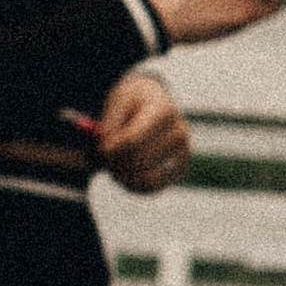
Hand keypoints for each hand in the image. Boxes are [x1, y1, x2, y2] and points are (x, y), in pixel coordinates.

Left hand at [93, 67, 191, 193]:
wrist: (152, 98)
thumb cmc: (130, 102)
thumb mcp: (115, 104)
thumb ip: (109, 127)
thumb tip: (106, 152)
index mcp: (162, 110)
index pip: (132, 141)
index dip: (111, 151)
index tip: (101, 149)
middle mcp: (179, 130)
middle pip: (139, 162)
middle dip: (117, 165)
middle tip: (105, 161)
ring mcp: (184, 149)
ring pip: (147, 179)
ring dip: (124, 177)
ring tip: (115, 166)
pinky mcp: (183, 165)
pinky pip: (155, 187)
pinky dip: (137, 186)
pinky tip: (127, 176)